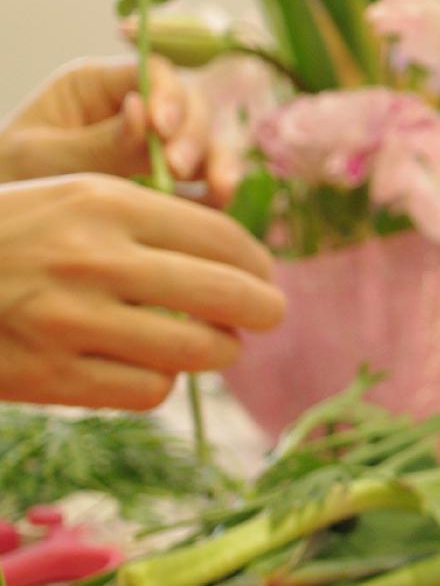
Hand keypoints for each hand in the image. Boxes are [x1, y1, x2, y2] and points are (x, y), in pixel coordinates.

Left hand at [0, 58, 239, 200]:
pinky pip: (209, 181)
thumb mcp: (41, 158)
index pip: (152, 71)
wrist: (6, 232)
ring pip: (210, 141)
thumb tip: (143, 115)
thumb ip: (96, 142)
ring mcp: (160, 148)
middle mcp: (138, 110)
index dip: (168, 94)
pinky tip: (222, 205)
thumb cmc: (9, 180)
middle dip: (194, 134)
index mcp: (98, 86)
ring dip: (220, 163)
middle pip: (192, 105)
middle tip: (179, 169)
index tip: (162, 128)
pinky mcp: (174, 184)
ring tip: (218, 192)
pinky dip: (221, 191)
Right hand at [0, 175, 284, 409]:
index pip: (223, 237)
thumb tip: (240, 260)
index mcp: (103, 201)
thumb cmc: (6, 235)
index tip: (263, 274)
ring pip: (200, 349)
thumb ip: (146, 221)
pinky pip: (150, 389)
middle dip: (263, 309)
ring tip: (214, 344)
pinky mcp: (52, 375)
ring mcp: (72, 320)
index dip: (258, 262)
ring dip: (218, 350)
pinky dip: (159, 382)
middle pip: (231, 295)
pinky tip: (146, 367)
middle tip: (267, 314)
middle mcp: (93, 258)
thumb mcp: (66, 196)